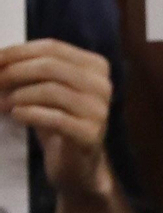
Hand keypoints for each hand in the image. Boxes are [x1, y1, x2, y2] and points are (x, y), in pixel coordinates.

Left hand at [0, 40, 113, 197]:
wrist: (77, 165)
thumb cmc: (57, 121)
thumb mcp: (44, 89)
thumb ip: (27, 71)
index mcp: (95, 66)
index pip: (52, 47)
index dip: (18, 52)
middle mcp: (102, 85)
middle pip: (51, 66)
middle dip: (14, 72)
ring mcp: (99, 110)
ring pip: (52, 90)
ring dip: (19, 96)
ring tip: (2, 105)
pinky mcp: (90, 134)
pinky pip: (55, 119)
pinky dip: (30, 114)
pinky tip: (16, 116)